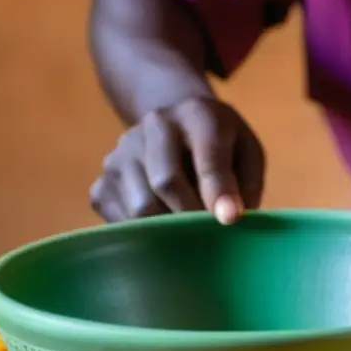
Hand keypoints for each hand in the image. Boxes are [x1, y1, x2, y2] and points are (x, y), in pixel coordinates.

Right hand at [89, 97, 264, 223]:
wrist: (175, 125)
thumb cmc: (221, 146)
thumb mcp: (247, 153)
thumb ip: (244, 184)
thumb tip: (228, 220)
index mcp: (197, 114)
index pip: (207, 156)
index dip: (219, 191)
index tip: (230, 220)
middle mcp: (153, 126)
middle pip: (165, 181)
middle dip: (191, 216)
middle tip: (209, 236)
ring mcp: (121, 153)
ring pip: (139, 207)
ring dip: (167, 230)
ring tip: (188, 235)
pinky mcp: (103, 182)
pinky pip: (119, 220)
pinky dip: (143, 235)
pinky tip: (162, 227)